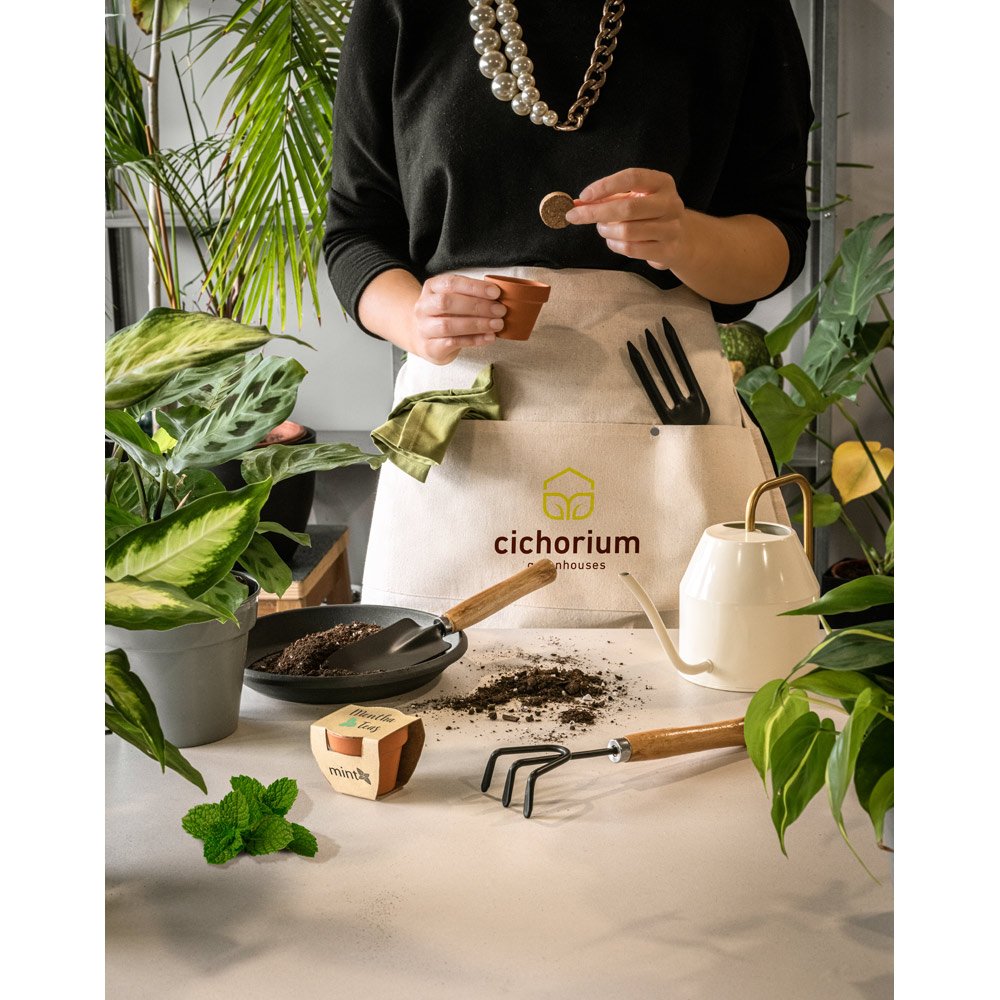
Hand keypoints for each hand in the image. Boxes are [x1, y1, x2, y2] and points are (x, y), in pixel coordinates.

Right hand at [409, 274, 506, 364]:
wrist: (424, 338)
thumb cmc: (445, 315)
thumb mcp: (454, 298)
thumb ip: (471, 295)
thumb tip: (499, 297)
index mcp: (432, 288)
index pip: (451, 283)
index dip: (474, 287)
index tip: (496, 292)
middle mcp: (423, 307)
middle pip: (447, 303)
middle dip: (477, 306)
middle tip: (500, 310)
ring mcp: (424, 328)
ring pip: (448, 325)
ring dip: (477, 324)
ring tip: (497, 324)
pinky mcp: (430, 347)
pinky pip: (452, 343)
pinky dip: (474, 340)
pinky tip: (489, 337)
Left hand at [564, 168, 687, 271]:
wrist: (681, 239)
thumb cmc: (650, 215)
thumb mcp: (634, 198)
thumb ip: (608, 198)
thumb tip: (577, 204)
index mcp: (662, 183)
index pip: (632, 177)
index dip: (605, 186)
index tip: (583, 196)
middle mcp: (670, 203)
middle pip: (627, 207)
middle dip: (595, 212)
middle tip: (575, 216)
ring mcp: (671, 228)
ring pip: (627, 231)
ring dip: (606, 231)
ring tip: (602, 228)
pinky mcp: (667, 250)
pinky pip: (631, 249)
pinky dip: (614, 245)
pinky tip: (613, 241)